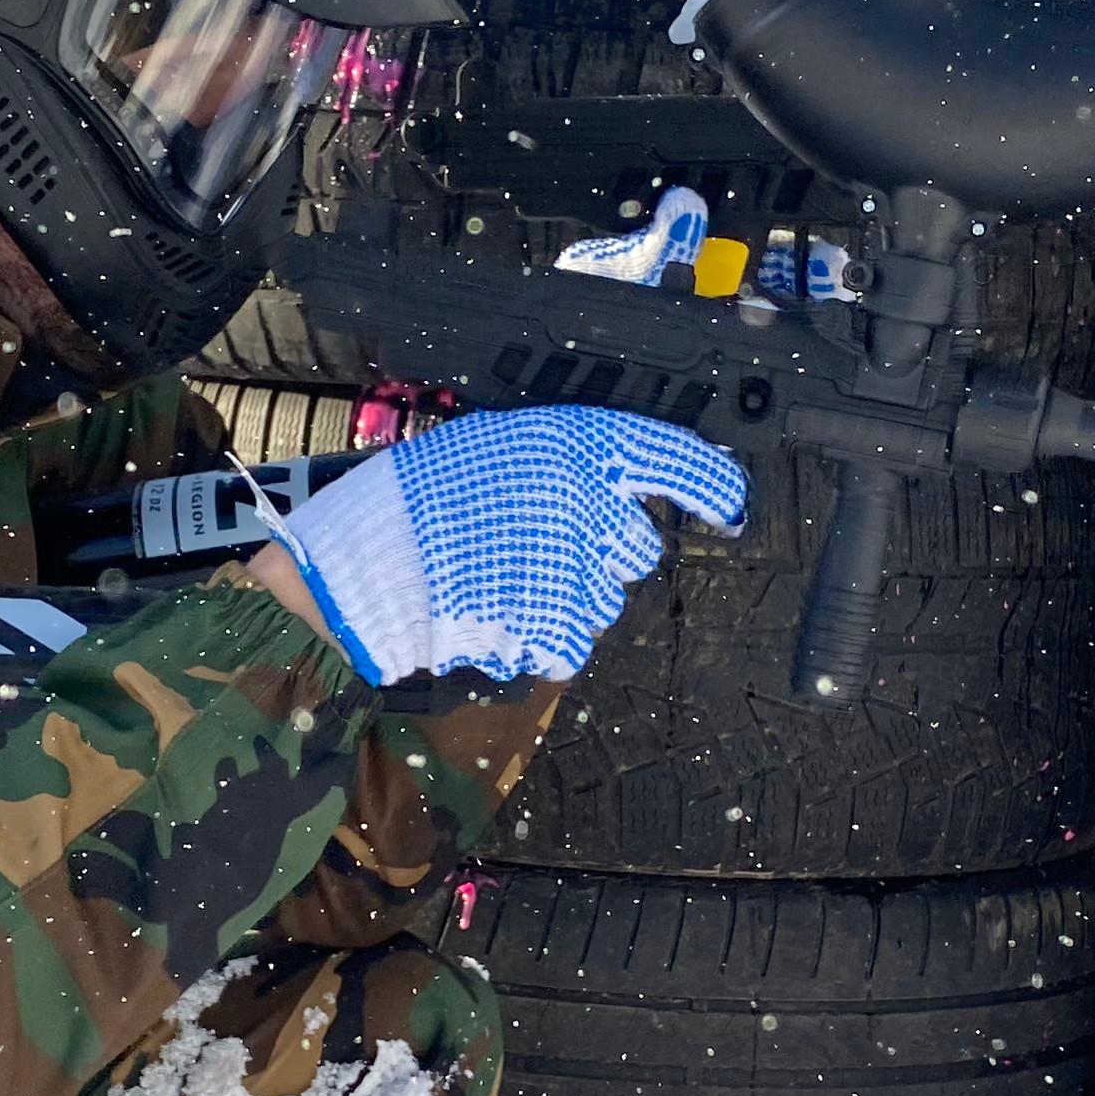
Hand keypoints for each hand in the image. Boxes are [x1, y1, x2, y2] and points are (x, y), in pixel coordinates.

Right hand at [269, 407, 745, 683]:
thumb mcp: (492, 448)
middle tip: (543, 551)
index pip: (670, 456)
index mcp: (574, 447)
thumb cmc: (417, 498)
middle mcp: (588, 504)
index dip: (710, 484)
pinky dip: (537, 642)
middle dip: (601, 556)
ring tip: (501, 586)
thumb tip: (600, 491)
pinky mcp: (553, 627)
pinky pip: (568, 648)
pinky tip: (496, 619)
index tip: (729, 506)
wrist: (365, 557)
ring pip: (601, 604)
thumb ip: (553, 469)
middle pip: (637, 549)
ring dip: (563, 602)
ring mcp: (575, 570)